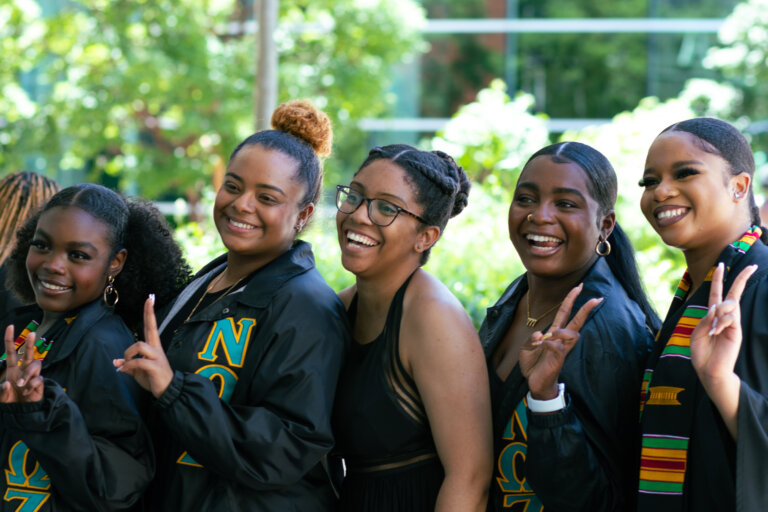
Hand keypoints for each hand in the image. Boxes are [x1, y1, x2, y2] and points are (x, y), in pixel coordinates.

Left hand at [0, 326, 43, 402]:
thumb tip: (10, 383)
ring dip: (27, 374)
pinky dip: (30, 386)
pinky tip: (25, 393)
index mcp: (12, 369)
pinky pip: (38, 379)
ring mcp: (33, 376)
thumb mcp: (2, 397)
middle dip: (29, 343)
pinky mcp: (39, 383)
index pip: (11, 351)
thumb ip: (2, 391)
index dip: (10, 339)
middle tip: (32, 333)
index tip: (11, 326)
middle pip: (28, 353)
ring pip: (35, 364)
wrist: (22, 411)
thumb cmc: (11, 401)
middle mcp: (23, 369)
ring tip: (20, 385)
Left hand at [113, 296, 173, 398]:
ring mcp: (157, 357)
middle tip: (149, 298)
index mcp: (153, 347)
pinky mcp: (155, 366)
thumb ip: (129, 365)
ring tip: (126, 363)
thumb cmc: (153, 379)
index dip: (149, 313)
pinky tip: (124, 370)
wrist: (167, 391)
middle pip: (151, 328)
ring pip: (139, 345)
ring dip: (128, 354)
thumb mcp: (138, 371)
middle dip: (149, 313)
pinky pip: (138, 361)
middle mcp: (156, 349)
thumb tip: (116, 362)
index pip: (151, 326)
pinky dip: (128, 365)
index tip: (150, 299)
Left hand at [519, 284, 602, 399]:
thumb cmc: (533, 364)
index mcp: (553, 334)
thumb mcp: (527, 348)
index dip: (571, 300)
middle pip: (576, 321)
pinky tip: (541, 346)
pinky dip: (548, 344)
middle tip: (597, 297)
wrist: (534, 383)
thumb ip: (532, 338)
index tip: (579, 287)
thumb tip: (541, 333)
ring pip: (570, 334)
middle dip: (585, 309)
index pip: (565, 313)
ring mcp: (561, 350)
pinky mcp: (558, 359)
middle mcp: (560, 340)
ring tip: (552, 335)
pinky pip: (557, 346)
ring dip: (562, 331)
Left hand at [691, 262, 756, 389]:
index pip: (717, 293)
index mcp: (712, 316)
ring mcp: (732, 324)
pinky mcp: (736, 331)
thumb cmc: (702, 353)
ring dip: (718, 312)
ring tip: (712, 330)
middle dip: (741, 279)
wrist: (709, 370)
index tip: (721, 265)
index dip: (719, 279)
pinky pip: (730, 318)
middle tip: (752, 266)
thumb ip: (706, 318)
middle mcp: (724, 317)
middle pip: (733, 294)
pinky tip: (715, 333)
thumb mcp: (698, 332)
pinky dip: (720, 323)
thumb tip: (717, 307)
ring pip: (729, 305)